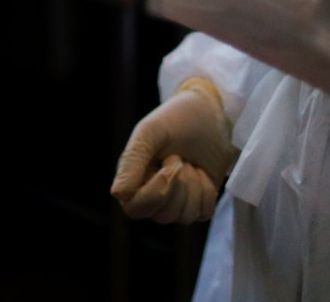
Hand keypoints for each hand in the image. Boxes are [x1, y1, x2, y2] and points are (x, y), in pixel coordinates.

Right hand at [110, 79, 236, 224]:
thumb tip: (118, 194)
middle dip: (179, 185)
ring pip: (184, 216)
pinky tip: (202, 173)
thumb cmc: (177, 118)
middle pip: (162, 215)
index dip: (154, 194)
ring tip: (190, 161)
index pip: (134, 208)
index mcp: (133, 177)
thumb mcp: (151, 132)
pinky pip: (203, 213)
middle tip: (179, 156)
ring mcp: (176, 201)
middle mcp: (152, 194)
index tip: (171, 166)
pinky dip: (207, 192)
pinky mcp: (198, 203)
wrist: (211, 113)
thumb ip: (132, 160)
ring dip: (194, 186)